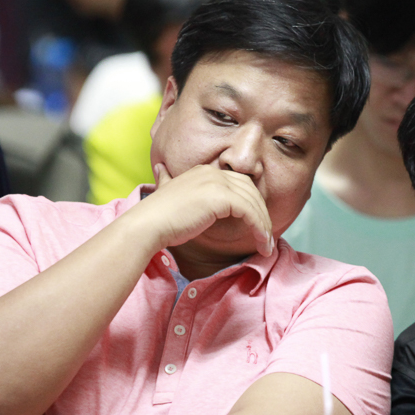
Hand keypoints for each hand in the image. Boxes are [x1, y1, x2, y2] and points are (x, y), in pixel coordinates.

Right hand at [140, 163, 274, 255]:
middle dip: (262, 213)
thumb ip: (168, 181)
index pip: (238, 183)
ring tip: (266, 245)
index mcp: (203, 171)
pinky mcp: (222, 197)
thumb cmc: (157, 217)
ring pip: (253, 202)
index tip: (256, 223)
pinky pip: (250, 212)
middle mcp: (213, 172)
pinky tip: (261, 243)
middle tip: (266, 236)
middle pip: (250, 190)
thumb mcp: (167, 193)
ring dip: (264, 225)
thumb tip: (161, 169)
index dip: (251, 203)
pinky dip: (260, 228)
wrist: (148, 225)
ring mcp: (217, 183)